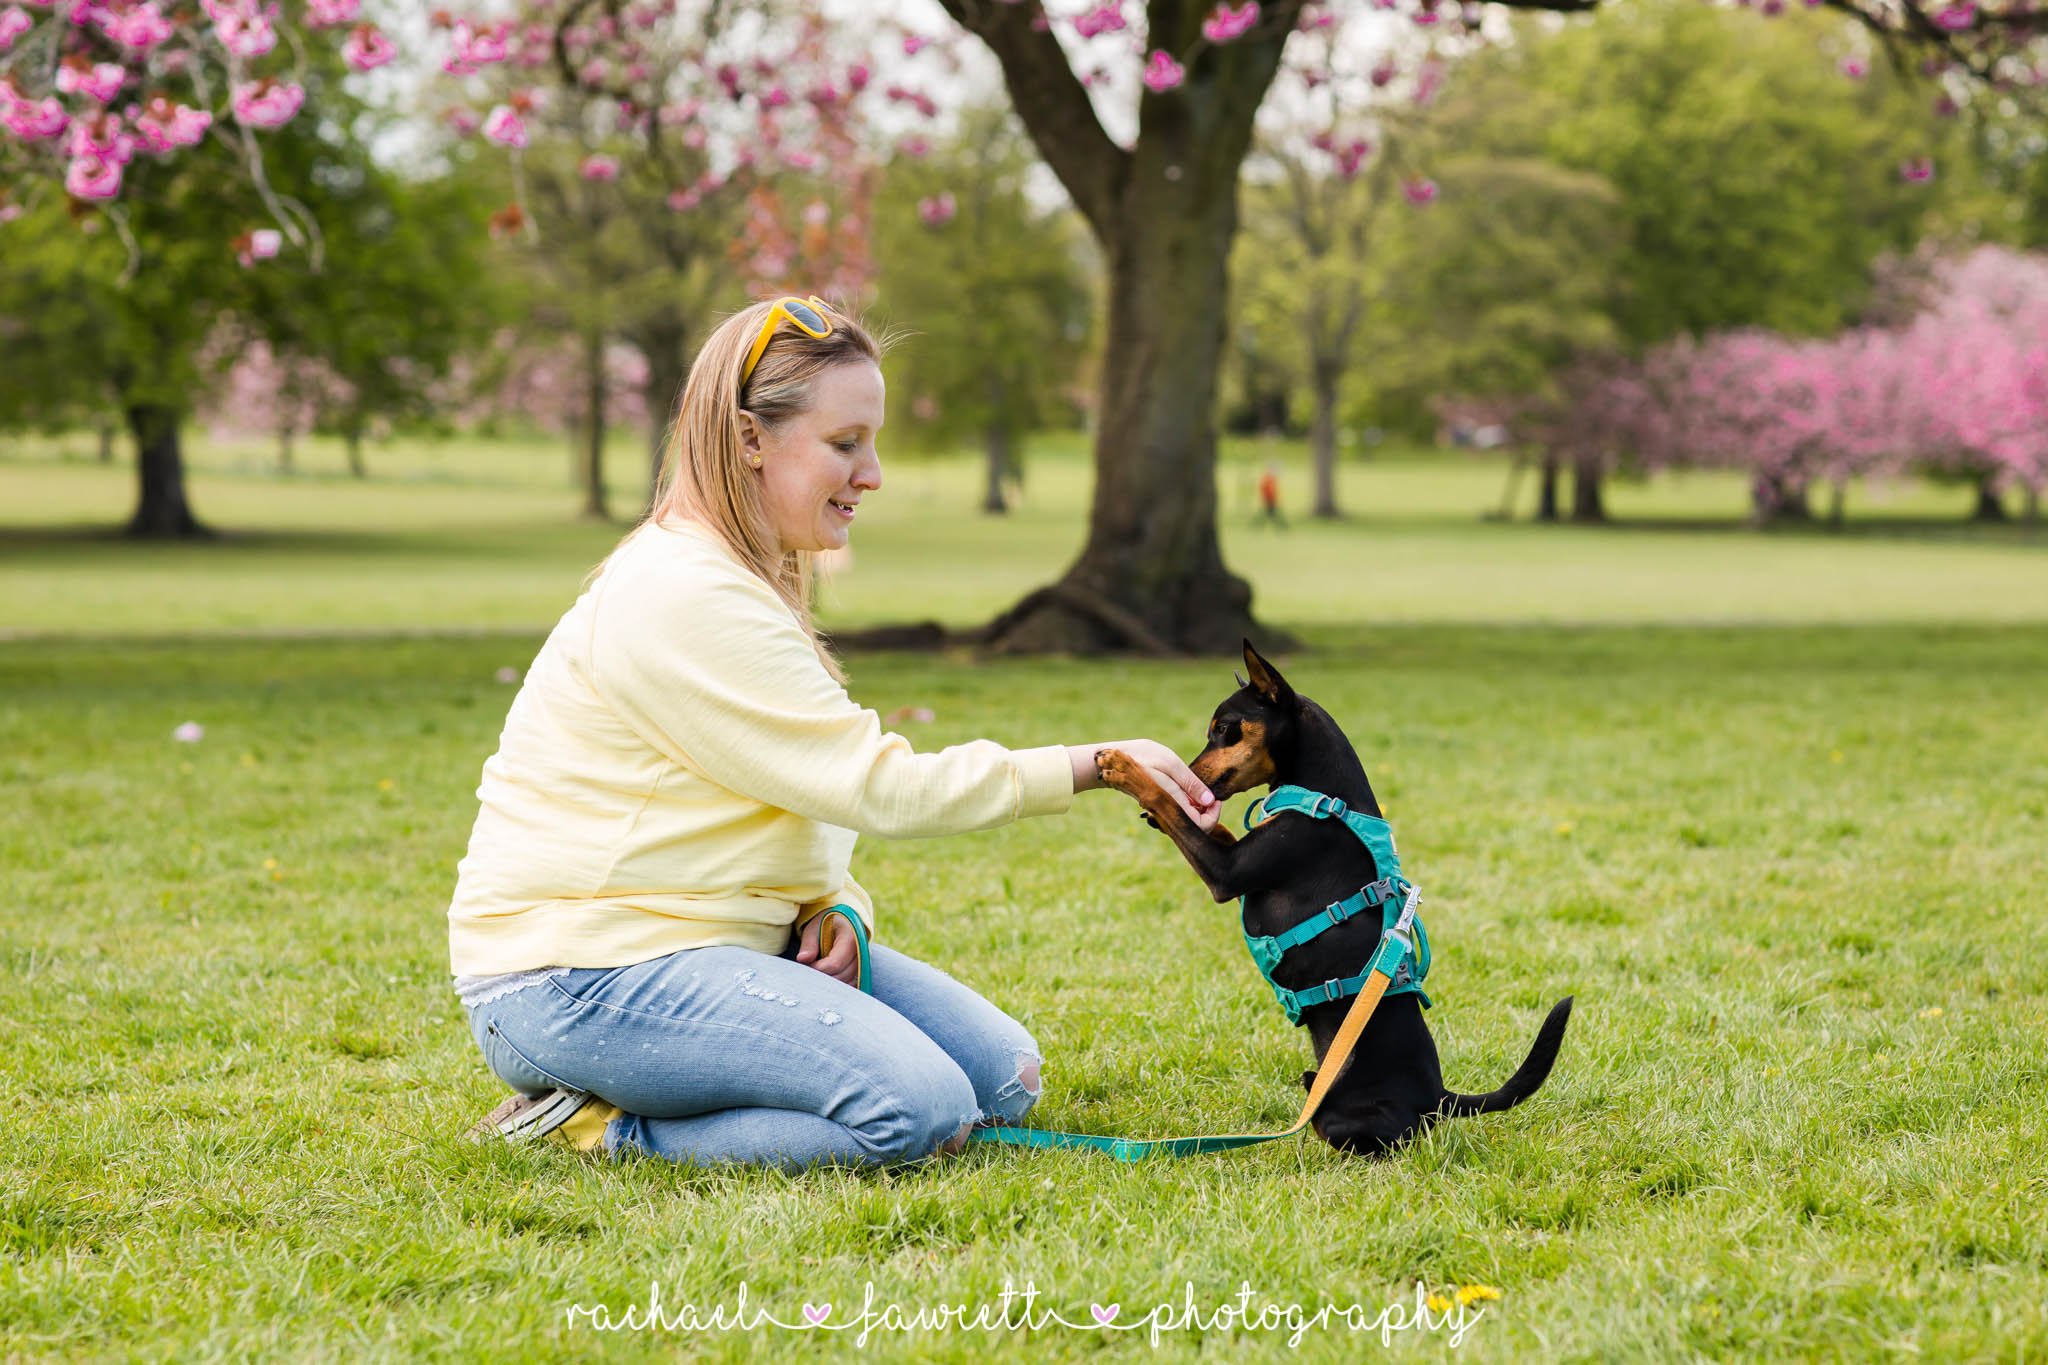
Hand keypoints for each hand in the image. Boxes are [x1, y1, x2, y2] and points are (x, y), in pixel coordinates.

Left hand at [793, 912, 861, 986]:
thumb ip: (809, 944)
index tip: (807, 965)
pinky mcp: (861, 970)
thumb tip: (802, 959)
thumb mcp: (814, 928)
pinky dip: (838, 985)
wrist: (841, 922)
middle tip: (809, 971)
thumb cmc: (825, 924)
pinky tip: (827, 977)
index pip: (835, 963)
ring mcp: (863, 963)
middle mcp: (861, 952)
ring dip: (830, 983)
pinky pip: (851, 985)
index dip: (818, 969)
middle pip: (841, 976)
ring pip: (846, 983)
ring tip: (817, 972)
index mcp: (851, 938)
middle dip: (823, 977)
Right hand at [1072, 738, 1219, 830]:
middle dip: (1208, 813)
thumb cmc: (1140, 757)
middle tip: (1210, 794)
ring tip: (1196, 788)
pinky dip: (1187, 804)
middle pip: (1194, 826)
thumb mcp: (1170, 763)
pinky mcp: (1157, 806)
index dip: (1214, 815)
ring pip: (1186, 819)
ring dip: (1197, 807)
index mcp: (1169, 803)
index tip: (1216, 798)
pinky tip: (1185, 789)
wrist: (1110, 760)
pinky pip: (1177, 812)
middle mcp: (1165, 812)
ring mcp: (1160, 810)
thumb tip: (1211, 801)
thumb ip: (1191, 783)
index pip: (1201, 826)